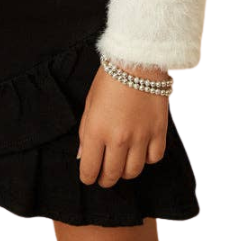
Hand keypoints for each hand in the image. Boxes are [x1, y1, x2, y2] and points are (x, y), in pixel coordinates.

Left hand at [76, 64, 168, 186]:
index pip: (89, 169)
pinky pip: (153, 159)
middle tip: (103, 176)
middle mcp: (118, 138)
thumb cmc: (109, 79)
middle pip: (111, 175)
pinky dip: (146, 159)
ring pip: (133, 172)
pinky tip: (140, 150)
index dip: (87, 177)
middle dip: (105, 179)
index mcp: (96, 130)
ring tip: (121, 163)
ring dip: (125, 172)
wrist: (138, 61)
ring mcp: (141, 137)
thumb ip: (85, 132)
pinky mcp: (159, 132)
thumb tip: (82, 156)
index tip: (88, 176)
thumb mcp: (89, 103)